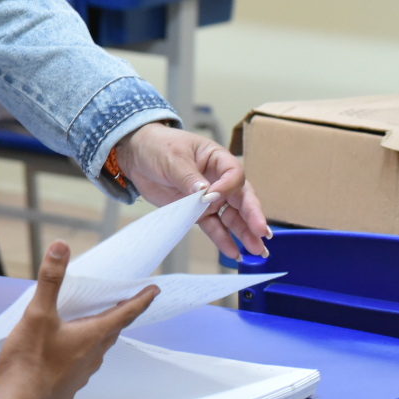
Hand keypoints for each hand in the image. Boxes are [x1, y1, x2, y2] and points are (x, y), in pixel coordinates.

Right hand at [0, 241, 157, 398]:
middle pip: (112, 330)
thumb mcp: (37, 314)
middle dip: (118, 315)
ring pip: (96, 347)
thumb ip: (50, 281)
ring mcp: (81, 373)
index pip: (124, 314)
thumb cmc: (30, 361)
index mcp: (92, 336)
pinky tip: (63, 350)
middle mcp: (93, 355)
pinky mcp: (68, 385)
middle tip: (123, 302)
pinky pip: (81, 363)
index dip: (140, 300)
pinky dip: (80, 350)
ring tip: (89, 322)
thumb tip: (61, 247)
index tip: (154, 291)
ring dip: (98, 333)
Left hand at [116, 122, 269, 258]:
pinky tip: (234, 252)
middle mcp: (219, 179)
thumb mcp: (173, 157)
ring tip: (258, 251)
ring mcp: (209, 198)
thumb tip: (205, 194)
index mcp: (217, 159)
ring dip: (244, 233)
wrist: (136, 156)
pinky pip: (213, 226)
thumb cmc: (158, 146)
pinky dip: (223, 239)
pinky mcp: (196, 211)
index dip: (228, 187)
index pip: (234, 174)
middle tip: (262, 233)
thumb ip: (189, 177)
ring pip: (232, 216)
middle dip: (253, 216)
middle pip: (241, 198)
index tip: (215, 197)